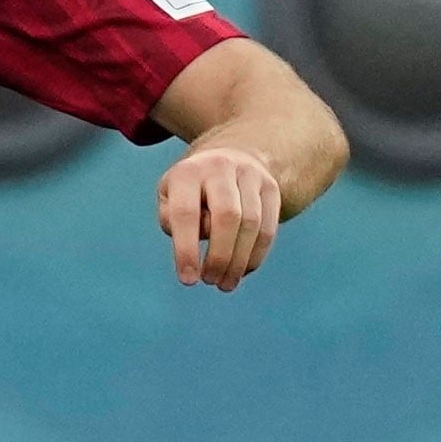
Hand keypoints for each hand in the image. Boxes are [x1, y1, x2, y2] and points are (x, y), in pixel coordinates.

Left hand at [156, 143, 282, 289]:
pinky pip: (268, 227)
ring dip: (239, 261)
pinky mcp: (271, 187)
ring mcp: (250, 175)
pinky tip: (242, 271)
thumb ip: (173, 221)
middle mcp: (220, 168)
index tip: (188, 280)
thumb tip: (192, 246)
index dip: (187, 250)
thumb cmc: (188, 191)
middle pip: (227, 216)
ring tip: (225, 284)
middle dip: (220, 256)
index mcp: (187, 172)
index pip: (186, 213)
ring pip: (252, 224)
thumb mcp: (169, 199)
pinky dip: (256, 255)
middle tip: (210, 281)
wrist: (226, 157)